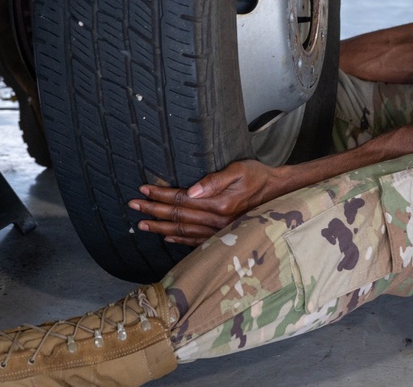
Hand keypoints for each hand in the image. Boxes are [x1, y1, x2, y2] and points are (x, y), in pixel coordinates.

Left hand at [128, 159, 281, 246]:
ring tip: (141, 224)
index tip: (143, 189)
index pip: (181, 200)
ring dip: (160, 228)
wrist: (280, 193)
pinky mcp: (223, 236)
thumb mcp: (239, 170)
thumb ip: (215, 180)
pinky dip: (179, 240)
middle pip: (177, 217)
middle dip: (153, 211)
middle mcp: (217, 221)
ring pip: (182, 231)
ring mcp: (219, 231)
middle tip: (132, 205)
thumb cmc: (259, 176)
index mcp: (219, 204)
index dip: (160, 195)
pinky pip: (195, 242)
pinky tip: (167, 237)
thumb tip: (192, 189)